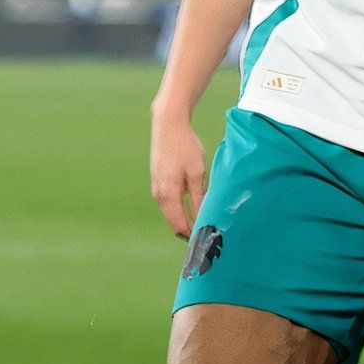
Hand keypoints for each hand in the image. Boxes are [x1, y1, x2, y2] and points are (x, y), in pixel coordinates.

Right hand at [149, 112, 209, 238]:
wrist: (168, 125)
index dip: (191, 235)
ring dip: (184, 217)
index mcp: (168, 195)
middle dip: (188, 229)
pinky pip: (168, 202)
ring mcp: (156, 188)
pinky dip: (179, 207)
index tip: (206, 238)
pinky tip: (193, 203)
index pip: (179, 225)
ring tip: (203, 218)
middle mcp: (159, 194)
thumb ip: (199, 198)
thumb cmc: (184, 147)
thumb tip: (203, 217)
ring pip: (170, 212)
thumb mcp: (197, 174)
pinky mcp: (158, 181)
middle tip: (207, 231)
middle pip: (173, 221)